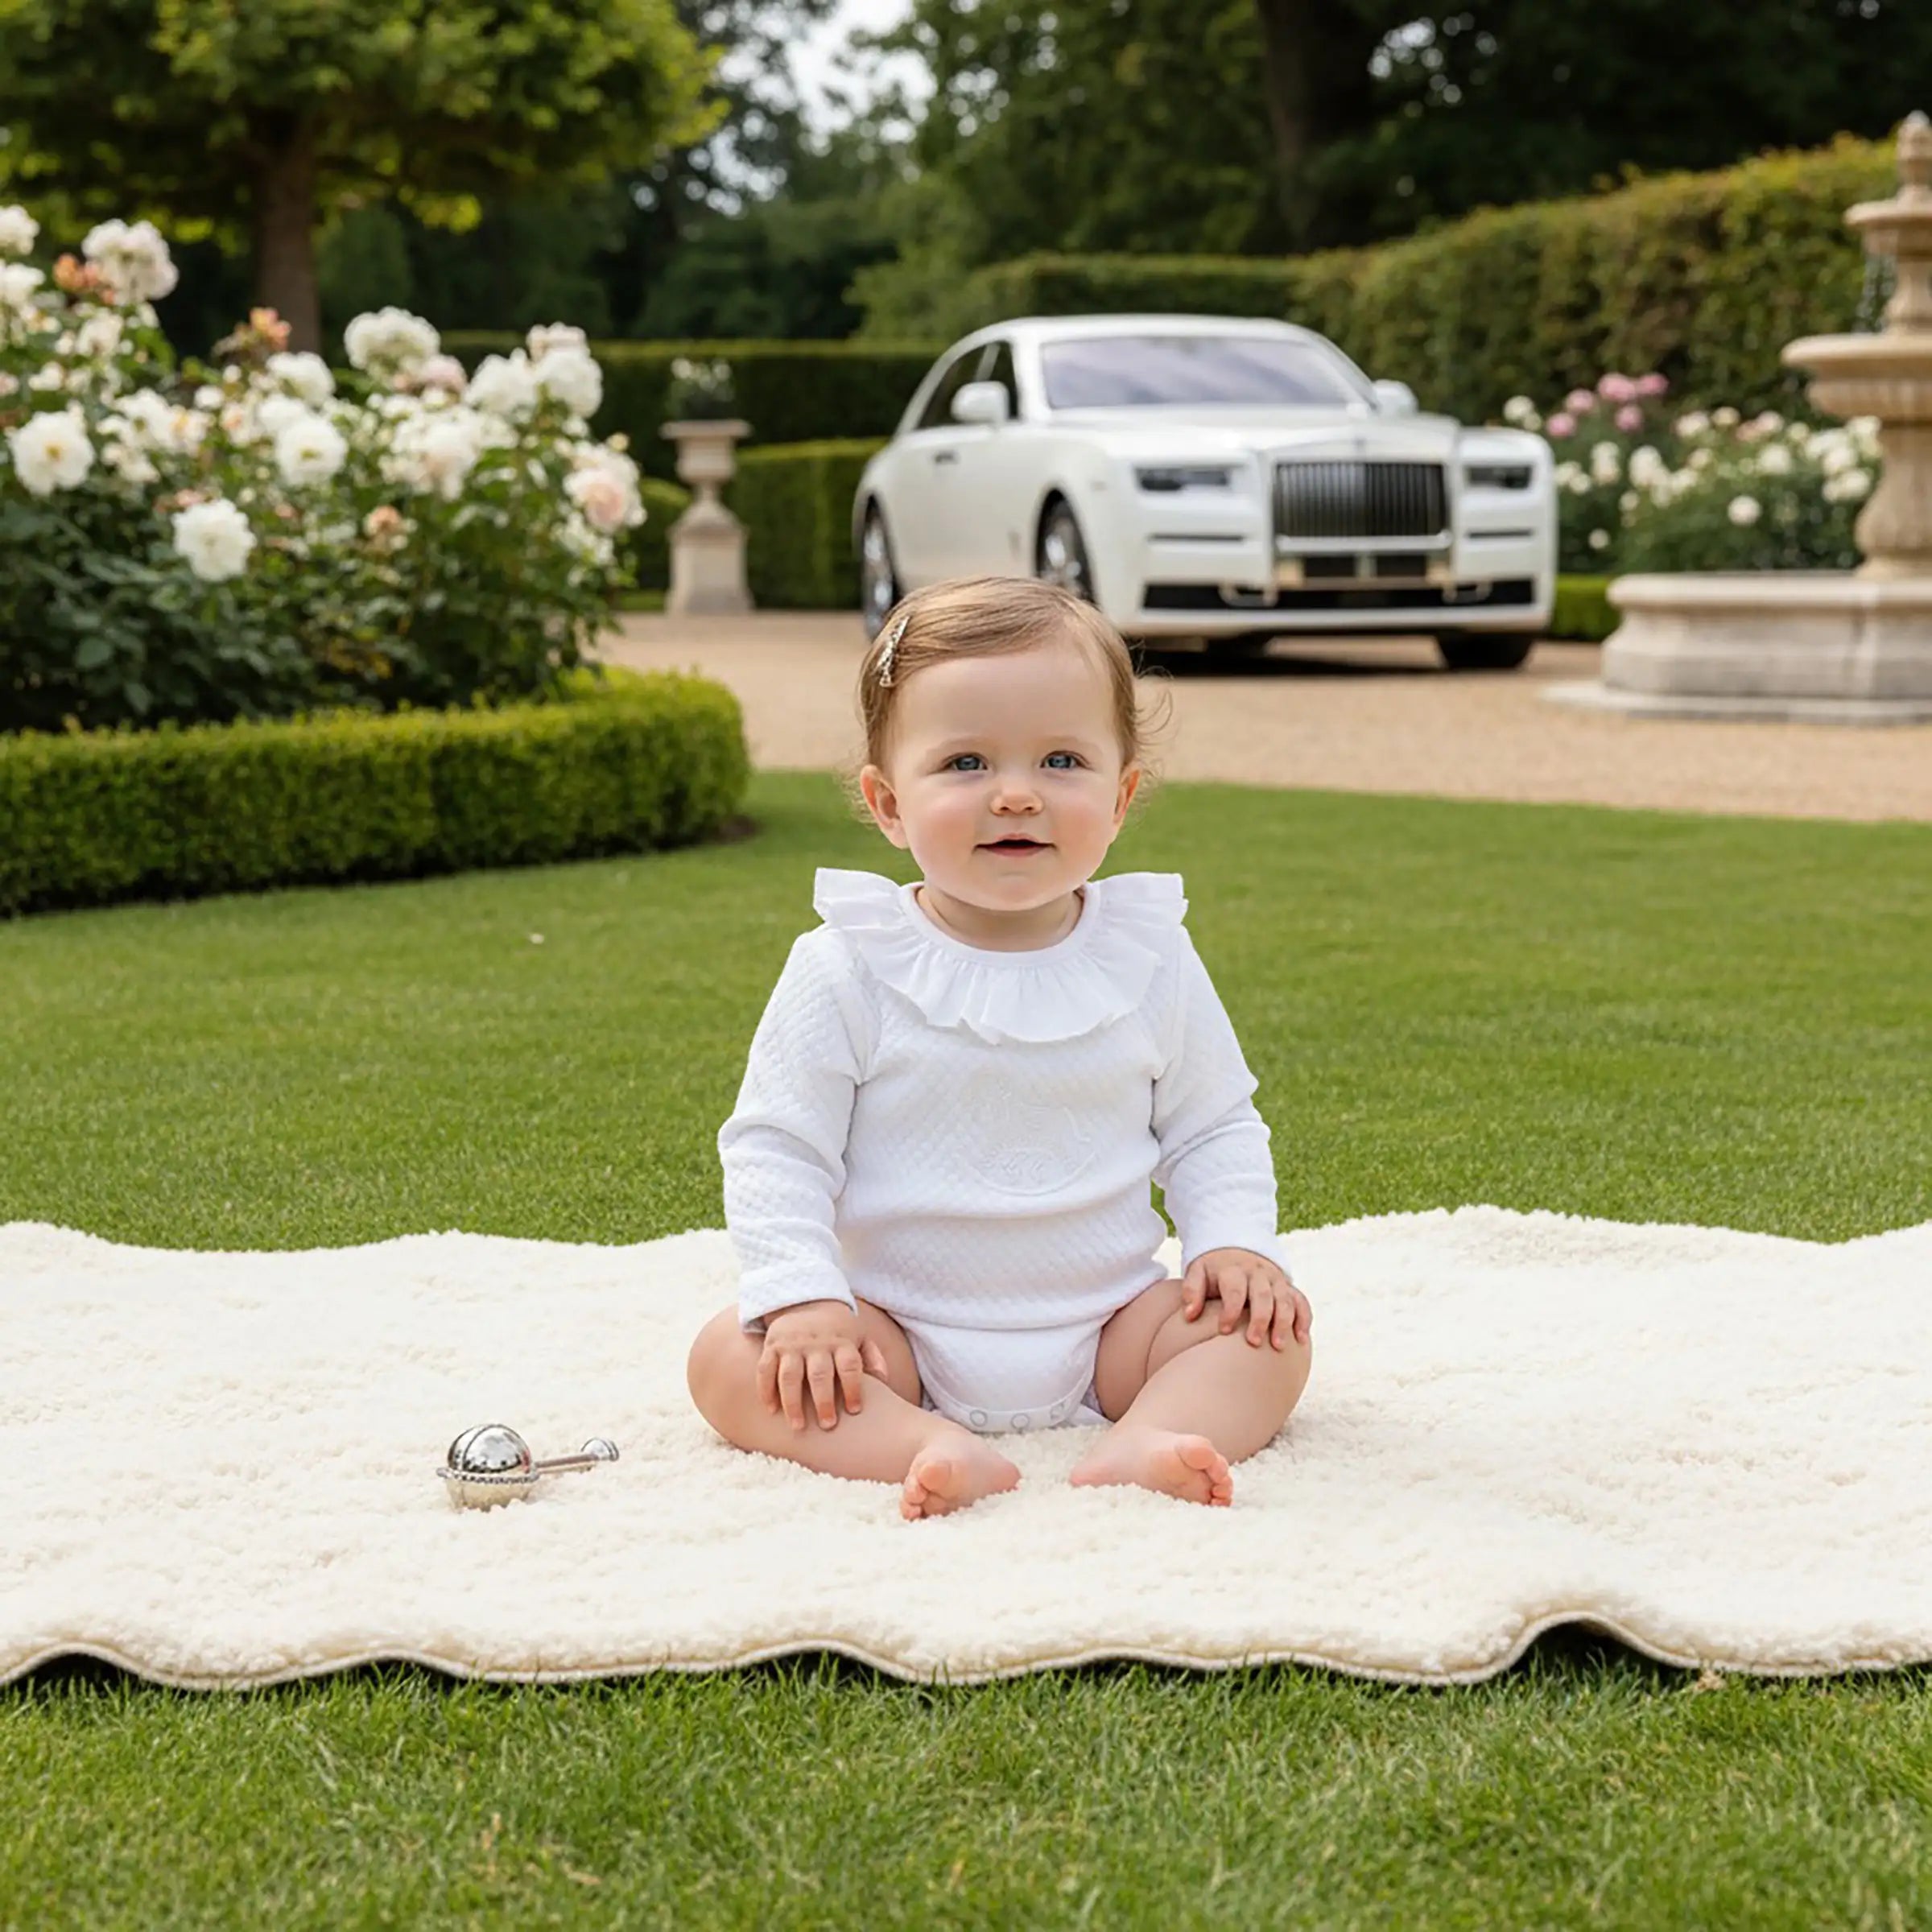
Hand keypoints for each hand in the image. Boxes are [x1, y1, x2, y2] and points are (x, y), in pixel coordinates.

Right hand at [757, 1299, 887, 1430]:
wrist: (806, 1301)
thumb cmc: (838, 1330)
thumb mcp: (859, 1336)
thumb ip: (872, 1357)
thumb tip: (884, 1380)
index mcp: (841, 1341)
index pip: (850, 1365)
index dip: (853, 1388)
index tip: (855, 1410)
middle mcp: (816, 1342)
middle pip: (820, 1374)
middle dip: (824, 1401)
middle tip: (828, 1425)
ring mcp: (792, 1344)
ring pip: (790, 1375)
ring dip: (793, 1403)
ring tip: (798, 1427)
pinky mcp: (772, 1345)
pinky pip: (765, 1369)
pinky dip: (766, 1390)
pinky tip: (771, 1410)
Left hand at [1181, 1248, 1310, 1348]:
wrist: (1236, 1251)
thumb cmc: (1214, 1271)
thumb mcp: (1197, 1272)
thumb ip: (1191, 1290)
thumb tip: (1189, 1314)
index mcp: (1233, 1270)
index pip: (1235, 1289)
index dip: (1231, 1310)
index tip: (1224, 1330)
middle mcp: (1257, 1274)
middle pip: (1263, 1295)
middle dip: (1260, 1319)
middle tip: (1253, 1342)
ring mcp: (1276, 1280)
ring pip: (1285, 1299)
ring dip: (1283, 1322)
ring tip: (1278, 1346)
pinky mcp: (1288, 1288)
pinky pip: (1301, 1301)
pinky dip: (1303, 1318)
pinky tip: (1301, 1339)